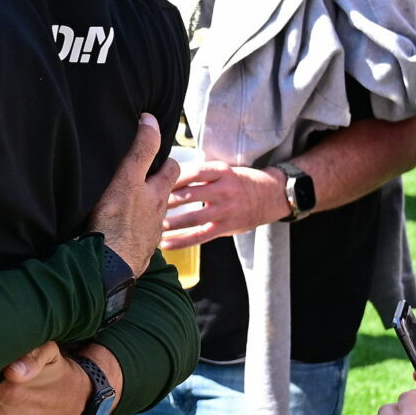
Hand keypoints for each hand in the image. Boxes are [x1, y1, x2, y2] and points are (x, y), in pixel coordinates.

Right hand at [87, 114, 171, 272]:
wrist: (108, 265)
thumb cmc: (115, 221)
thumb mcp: (127, 177)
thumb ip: (141, 150)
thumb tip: (151, 119)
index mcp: (155, 194)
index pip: (170, 168)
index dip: (165, 157)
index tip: (157, 149)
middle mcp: (156, 213)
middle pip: (164, 193)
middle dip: (160, 183)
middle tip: (148, 176)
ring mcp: (147, 234)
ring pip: (153, 216)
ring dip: (146, 209)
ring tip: (132, 205)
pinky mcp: (136, 252)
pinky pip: (140, 237)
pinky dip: (135, 232)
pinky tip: (124, 232)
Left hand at [163, 158, 284, 248]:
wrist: (270, 197)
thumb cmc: (239, 182)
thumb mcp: (224, 171)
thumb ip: (200, 174)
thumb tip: (166, 173)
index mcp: (221, 172)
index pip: (194, 171)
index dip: (173, 176)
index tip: (154, 179)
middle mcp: (224, 190)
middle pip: (191, 194)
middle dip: (167, 199)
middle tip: (146, 203)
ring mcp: (226, 210)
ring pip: (194, 217)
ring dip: (172, 222)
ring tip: (152, 224)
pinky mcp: (226, 227)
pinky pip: (201, 236)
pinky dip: (182, 241)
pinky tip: (165, 243)